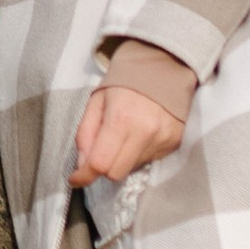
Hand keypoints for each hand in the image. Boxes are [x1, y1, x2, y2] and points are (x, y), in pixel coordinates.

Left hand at [70, 65, 196, 189]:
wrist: (164, 68)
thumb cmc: (124, 83)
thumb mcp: (96, 101)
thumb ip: (85, 134)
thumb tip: (82, 166)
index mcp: (121, 119)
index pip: (101, 163)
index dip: (85, 176)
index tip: (75, 179)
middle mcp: (145, 132)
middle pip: (116, 173)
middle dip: (103, 168)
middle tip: (100, 153)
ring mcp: (162, 139)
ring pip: (132, 168)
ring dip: (122, 159)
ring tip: (124, 135)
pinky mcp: (174, 143)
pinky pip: (149, 161)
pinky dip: (138, 154)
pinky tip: (139, 134)